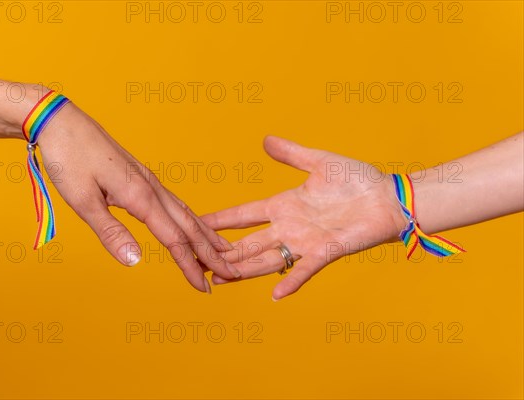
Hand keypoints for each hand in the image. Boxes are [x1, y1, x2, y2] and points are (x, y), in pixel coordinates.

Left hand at [37, 102, 238, 292]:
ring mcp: (149, 180)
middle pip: (189, 225)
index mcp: (140, 196)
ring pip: (186, 211)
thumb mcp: (82, 200)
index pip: (174, 238)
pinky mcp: (142, 176)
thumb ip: (110, 231)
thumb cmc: (68, 159)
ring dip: (205, 234)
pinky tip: (193, 223)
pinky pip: (175, 202)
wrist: (62, 122)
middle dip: (209, 252)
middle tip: (229, 273)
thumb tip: (136, 261)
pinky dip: (191, 219)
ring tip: (223, 250)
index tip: (203, 287)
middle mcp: (152, 187)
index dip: (189, 265)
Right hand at [202, 136, 406, 299]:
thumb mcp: (319, 161)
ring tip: (219, 280)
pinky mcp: (325, 252)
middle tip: (196, 261)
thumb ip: (291, 153)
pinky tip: (275, 294)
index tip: (195, 222)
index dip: (220, 219)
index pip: (243, 214)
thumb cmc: (356, 180)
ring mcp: (304, 242)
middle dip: (222, 253)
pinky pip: (304, 269)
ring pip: (266, 260)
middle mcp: (288, 227)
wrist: (387, 197)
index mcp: (283, 205)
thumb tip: (265, 140)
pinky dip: (291, 282)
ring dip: (243, 271)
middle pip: (247, 243)